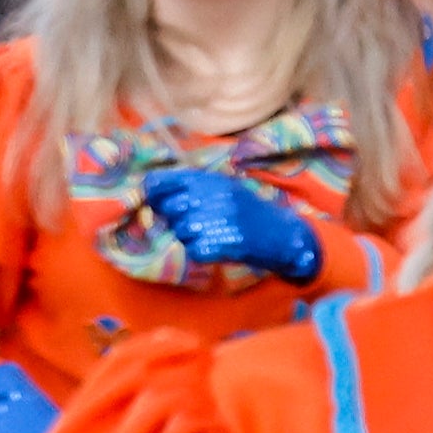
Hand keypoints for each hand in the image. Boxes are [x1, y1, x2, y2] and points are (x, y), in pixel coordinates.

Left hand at [134, 164, 322, 285]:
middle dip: (174, 219)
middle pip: (170, 209)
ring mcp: (220, 220)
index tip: (151, 198)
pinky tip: (216, 246)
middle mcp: (215, 196)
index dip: (152, 192)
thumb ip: (192, 186)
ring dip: (189, 237)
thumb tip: (150, 189)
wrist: (282, 233)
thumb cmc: (248, 210)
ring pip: (181, 231)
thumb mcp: (224, 188)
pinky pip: (194, 250)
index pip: (165, 181)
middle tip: (193, 223)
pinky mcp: (224, 243)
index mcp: (212, 180)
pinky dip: (201, 252)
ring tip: (210, 234)